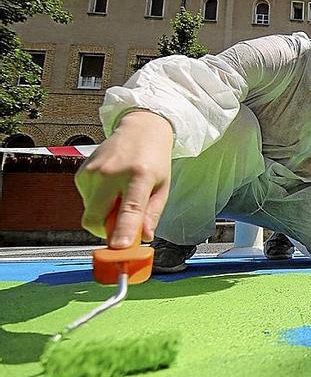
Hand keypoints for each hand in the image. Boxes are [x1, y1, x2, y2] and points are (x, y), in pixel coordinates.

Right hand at [75, 111, 173, 247]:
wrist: (139, 130)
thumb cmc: (153, 160)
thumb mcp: (162, 187)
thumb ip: (152, 214)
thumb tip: (144, 238)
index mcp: (139, 176)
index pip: (129, 209)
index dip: (123, 231)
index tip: (119, 247)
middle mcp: (112, 173)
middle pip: (96, 218)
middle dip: (106, 231)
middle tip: (123, 226)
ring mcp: (93, 172)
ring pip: (91, 213)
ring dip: (105, 214)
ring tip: (121, 194)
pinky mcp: (81, 173)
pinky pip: (86, 202)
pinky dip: (98, 203)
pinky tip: (111, 187)